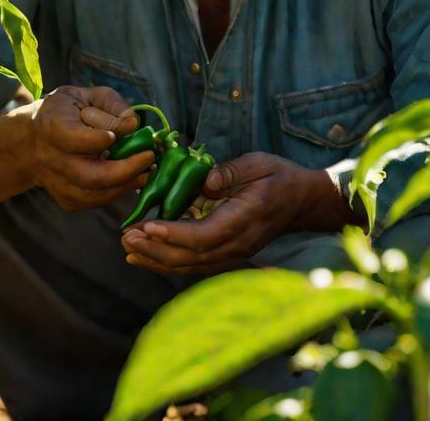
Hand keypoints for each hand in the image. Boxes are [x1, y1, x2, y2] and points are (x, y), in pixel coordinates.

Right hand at [28, 85, 153, 210]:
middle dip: (126, 170)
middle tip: (149, 158)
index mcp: (51, 125)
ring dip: (126, 186)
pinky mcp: (64, 199)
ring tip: (147, 172)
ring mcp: (55, 183)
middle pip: (90, 175)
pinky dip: (116, 193)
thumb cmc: (66, 111)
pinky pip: (94, 202)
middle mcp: (49, 158)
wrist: (32, 140)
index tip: (121, 132)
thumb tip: (133, 125)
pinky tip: (132, 180)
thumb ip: (111, 105)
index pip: (76, 139)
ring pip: (94, 195)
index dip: (100, 139)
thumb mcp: (86, 95)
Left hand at [120, 152, 320, 273]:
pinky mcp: (228, 254)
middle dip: (156, 249)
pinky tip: (149, 255)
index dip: (174, 234)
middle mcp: (238, 244)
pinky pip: (196, 263)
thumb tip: (205, 181)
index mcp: (244, 220)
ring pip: (191, 265)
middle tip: (126, 236)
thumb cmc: (279, 177)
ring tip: (129, 248)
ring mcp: (234, 253)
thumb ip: (231, 172)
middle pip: (192, 256)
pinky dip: (170, 261)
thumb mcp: (258, 163)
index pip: (204, 235)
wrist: (303, 201)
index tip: (147, 225)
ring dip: (158, 259)